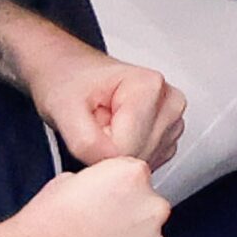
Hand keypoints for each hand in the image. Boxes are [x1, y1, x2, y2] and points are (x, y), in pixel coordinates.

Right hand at [5, 158, 168, 236]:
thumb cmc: (42, 227)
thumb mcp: (65, 181)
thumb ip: (96, 184)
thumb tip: (100, 193)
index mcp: (131, 176)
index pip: (136, 177)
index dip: (116, 192)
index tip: (102, 203)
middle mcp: (150, 208)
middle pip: (147, 210)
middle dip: (127, 219)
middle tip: (96, 231)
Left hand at [32, 52, 187, 168]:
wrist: (71, 73)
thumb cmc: (70, 81)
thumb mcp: (64, 107)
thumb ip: (85, 140)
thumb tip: (108, 163)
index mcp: (149, 87)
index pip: (125, 148)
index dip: (98, 145)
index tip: (89, 122)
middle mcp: (169, 103)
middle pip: (137, 157)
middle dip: (107, 149)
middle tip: (94, 123)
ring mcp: (172, 122)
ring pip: (142, 163)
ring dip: (115, 152)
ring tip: (104, 124)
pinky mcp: (169, 139)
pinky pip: (146, 164)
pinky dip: (125, 156)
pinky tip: (116, 133)